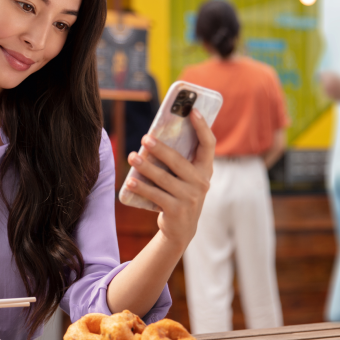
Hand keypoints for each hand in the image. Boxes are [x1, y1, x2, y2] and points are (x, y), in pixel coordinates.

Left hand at [125, 109, 214, 248]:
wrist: (181, 229)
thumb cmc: (179, 194)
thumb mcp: (185, 177)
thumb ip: (178, 160)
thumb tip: (153, 138)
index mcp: (205, 169)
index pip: (208, 144)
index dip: (202, 127)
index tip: (192, 110)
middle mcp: (201, 182)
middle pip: (178, 161)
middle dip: (160, 149)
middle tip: (144, 138)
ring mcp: (190, 198)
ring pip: (164, 178)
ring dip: (146, 167)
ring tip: (131, 157)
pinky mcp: (176, 210)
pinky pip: (156, 195)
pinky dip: (142, 188)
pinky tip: (130, 181)